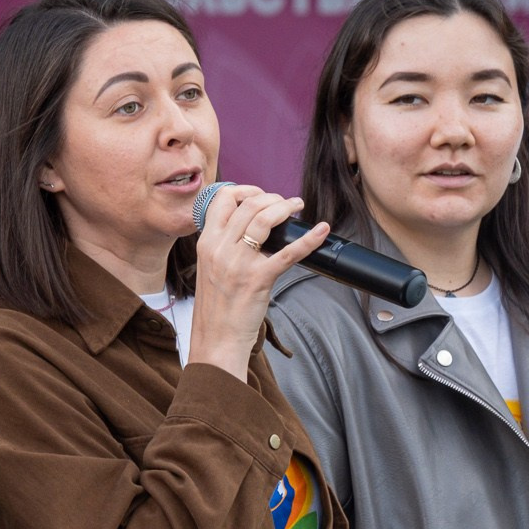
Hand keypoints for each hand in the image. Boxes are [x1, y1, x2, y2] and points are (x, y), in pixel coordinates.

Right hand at [187, 184, 329, 378]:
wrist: (216, 339)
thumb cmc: (217, 307)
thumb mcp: (211, 267)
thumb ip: (225, 245)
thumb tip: (251, 227)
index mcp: (207, 242)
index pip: (223, 199)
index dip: (246, 190)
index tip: (262, 195)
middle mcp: (220, 248)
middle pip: (249, 205)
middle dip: (273, 198)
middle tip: (287, 203)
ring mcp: (238, 263)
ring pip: (264, 219)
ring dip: (286, 207)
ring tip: (298, 207)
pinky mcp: (259, 279)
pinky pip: (288, 252)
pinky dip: (309, 239)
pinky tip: (322, 231)